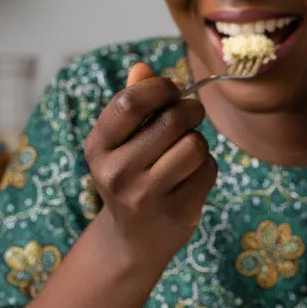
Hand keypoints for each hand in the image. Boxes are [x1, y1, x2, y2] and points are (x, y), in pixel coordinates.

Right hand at [84, 62, 216, 263]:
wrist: (133, 239)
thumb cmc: (131, 176)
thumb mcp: (120, 142)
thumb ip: (132, 103)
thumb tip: (143, 68)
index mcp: (98, 148)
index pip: (130, 103)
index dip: (160, 88)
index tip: (173, 88)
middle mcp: (117, 173)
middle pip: (172, 120)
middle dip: (190, 111)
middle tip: (191, 114)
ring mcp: (146, 197)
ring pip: (194, 145)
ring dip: (198, 142)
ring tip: (186, 151)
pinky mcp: (177, 213)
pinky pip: (208, 170)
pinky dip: (206, 167)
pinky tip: (190, 177)